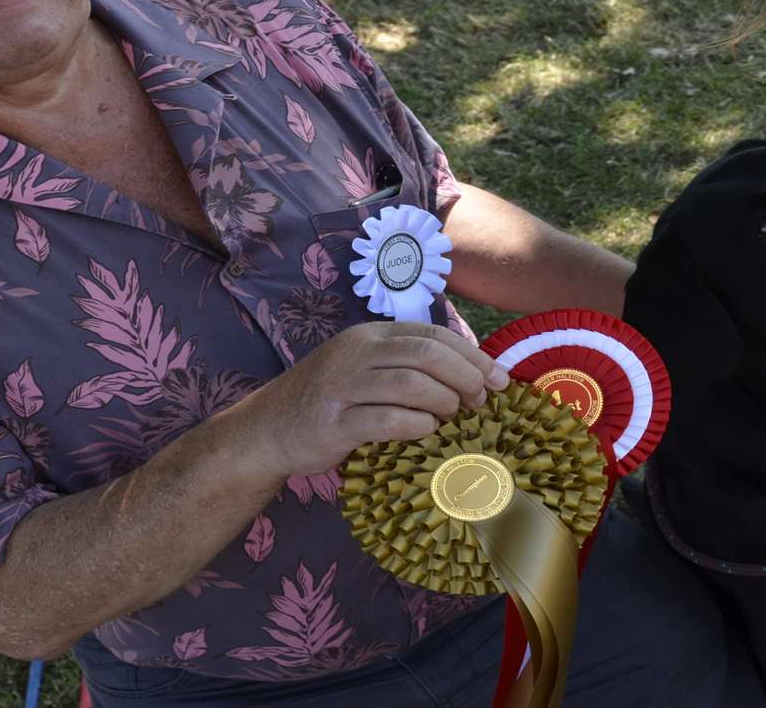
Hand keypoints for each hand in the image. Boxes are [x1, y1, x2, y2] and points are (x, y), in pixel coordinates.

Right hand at [236, 321, 508, 479]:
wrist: (268, 430)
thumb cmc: (329, 400)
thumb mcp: (365, 369)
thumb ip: (407, 365)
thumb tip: (471, 375)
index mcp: (370, 335)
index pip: (432, 334)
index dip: (471, 355)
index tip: (497, 379)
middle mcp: (356, 353)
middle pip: (426, 353)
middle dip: (464, 376)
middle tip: (479, 401)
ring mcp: (342, 386)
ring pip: (411, 383)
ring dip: (444, 401)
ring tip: (453, 417)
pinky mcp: (334, 422)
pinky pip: (387, 419)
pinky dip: (417, 425)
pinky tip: (426, 431)